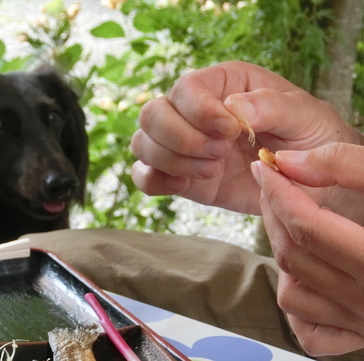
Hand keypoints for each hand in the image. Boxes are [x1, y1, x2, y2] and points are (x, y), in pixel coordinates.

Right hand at [131, 61, 361, 214]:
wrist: (309, 183)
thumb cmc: (309, 138)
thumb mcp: (303, 115)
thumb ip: (271, 106)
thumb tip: (232, 107)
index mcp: (222, 84)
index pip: (187, 87)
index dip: (199, 111)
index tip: (231, 132)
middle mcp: (192, 111)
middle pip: (152, 114)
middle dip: (181, 138)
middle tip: (220, 154)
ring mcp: (181, 145)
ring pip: (143, 144)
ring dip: (172, 161)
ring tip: (212, 171)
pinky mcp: (178, 175)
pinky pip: (144, 176)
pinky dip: (155, 182)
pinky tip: (186, 186)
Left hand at [252, 143, 363, 355]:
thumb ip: (350, 167)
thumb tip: (291, 162)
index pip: (307, 224)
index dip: (279, 190)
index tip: (264, 166)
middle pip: (294, 254)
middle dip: (275, 212)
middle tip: (273, 182)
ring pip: (293, 292)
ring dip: (282, 252)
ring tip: (291, 218)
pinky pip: (310, 328)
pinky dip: (299, 300)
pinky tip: (309, 272)